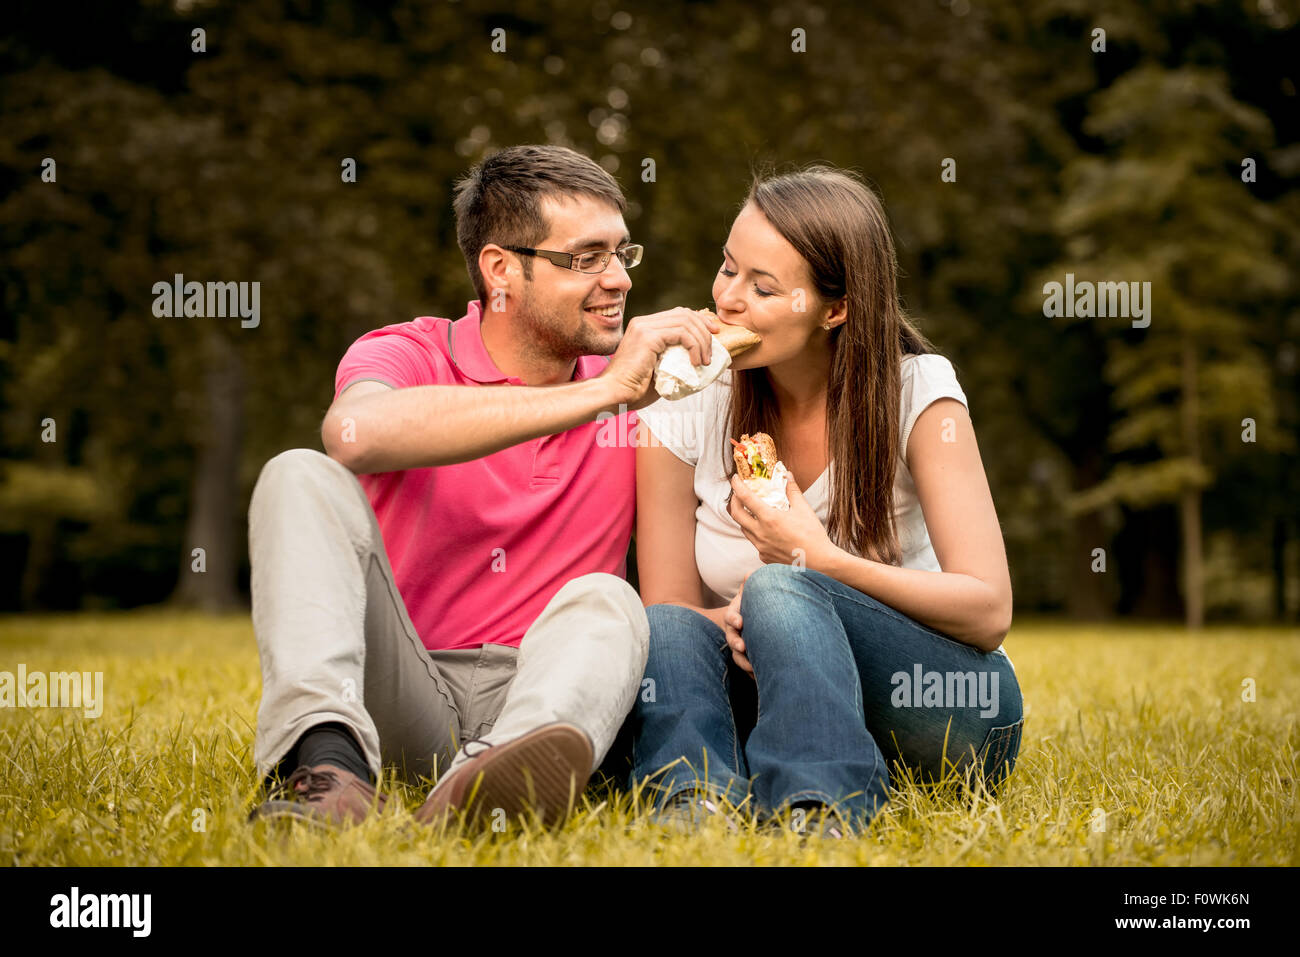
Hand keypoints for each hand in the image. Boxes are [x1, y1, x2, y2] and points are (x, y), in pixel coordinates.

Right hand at [599, 307, 719, 410]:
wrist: (614, 395)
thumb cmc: (635, 389)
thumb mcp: (661, 369)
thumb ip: (676, 358)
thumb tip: (701, 357)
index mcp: (645, 327)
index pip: (679, 314)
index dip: (700, 322)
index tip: (713, 336)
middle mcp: (644, 322)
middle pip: (685, 313)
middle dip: (704, 330)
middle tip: (712, 352)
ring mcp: (644, 327)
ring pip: (686, 321)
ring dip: (701, 341)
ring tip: (704, 361)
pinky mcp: (648, 336)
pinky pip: (681, 333)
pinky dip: (694, 346)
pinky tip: (695, 362)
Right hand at [722, 581, 752, 677]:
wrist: (756, 621)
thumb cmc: (753, 604)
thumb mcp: (751, 594)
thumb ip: (750, 586)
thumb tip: (750, 573)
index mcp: (735, 616)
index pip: (731, 617)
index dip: (734, 620)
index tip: (740, 622)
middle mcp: (735, 632)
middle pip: (732, 639)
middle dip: (736, 643)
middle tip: (743, 648)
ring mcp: (740, 646)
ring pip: (738, 657)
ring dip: (744, 662)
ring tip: (753, 669)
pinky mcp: (748, 659)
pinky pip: (748, 668)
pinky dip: (753, 674)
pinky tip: (762, 678)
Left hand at [727, 473, 837, 569]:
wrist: (819, 563)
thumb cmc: (813, 536)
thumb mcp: (804, 509)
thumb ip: (792, 491)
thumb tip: (787, 476)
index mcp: (769, 519)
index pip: (745, 498)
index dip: (737, 486)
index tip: (735, 479)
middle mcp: (761, 533)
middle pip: (736, 514)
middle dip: (734, 501)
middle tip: (738, 494)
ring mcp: (761, 547)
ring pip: (744, 529)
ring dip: (744, 518)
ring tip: (751, 510)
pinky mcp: (764, 557)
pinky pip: (754, 542)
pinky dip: (756, 533)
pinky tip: (766, 530)